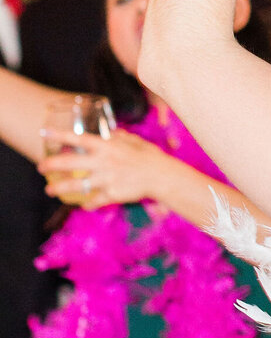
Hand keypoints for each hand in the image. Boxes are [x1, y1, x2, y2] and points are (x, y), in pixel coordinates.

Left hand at [40, 129, 166, 209]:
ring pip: (77, 185)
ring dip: (60, 188)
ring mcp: (106, 179)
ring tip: (50, 190)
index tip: (45, 133)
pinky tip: (84, 205)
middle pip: (71, 163)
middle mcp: (103, 162)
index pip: (79, 139)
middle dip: (52, 165)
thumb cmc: (150, 156)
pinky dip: (88, 203)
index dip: (60, 136)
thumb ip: (121, 137)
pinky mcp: (112, 194)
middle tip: (41, 167)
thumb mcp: (135, 141)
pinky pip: (95, 200)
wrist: (162, 176)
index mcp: (107, 146)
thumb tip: (112, 133)